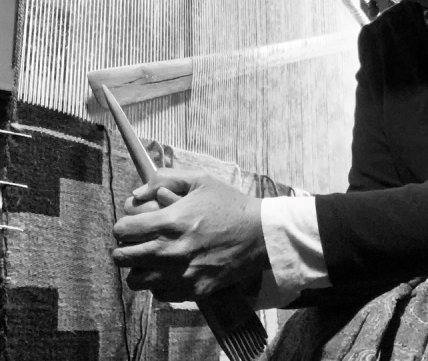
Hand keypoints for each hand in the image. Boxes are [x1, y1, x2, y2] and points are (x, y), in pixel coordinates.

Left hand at [112, 168, 267, 301]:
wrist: (260, 234)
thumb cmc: (229, 204)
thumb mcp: (200, 180)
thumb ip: (165, 179)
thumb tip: (137, 193)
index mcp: (170, 222)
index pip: (122, 230)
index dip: (124, 225)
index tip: (132, 224)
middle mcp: (170, 251)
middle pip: (122, 258)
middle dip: (125, 246)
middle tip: (137, 241)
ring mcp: (180, 274)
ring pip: (136, 280)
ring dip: (138, 268)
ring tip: (150, 258)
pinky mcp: (192, 290)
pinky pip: (158, 294)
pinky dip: (158, 283)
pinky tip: (169, 270)